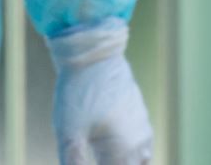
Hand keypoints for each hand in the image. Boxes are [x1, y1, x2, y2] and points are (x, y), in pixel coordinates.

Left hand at [48, 18, 151, 164]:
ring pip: (142, 159)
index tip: (86, 159)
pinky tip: (114, 148)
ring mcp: (142, 126)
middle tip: (97, 155)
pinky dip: (130, 152)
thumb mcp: (68, 134)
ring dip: (128, 162)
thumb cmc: (79, 94)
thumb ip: (73, 163)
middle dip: (118, 164)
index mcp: (123, 149)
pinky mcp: (140, 114)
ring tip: (107, 154)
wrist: (94, 55)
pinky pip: (142, 143)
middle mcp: (139, 140)